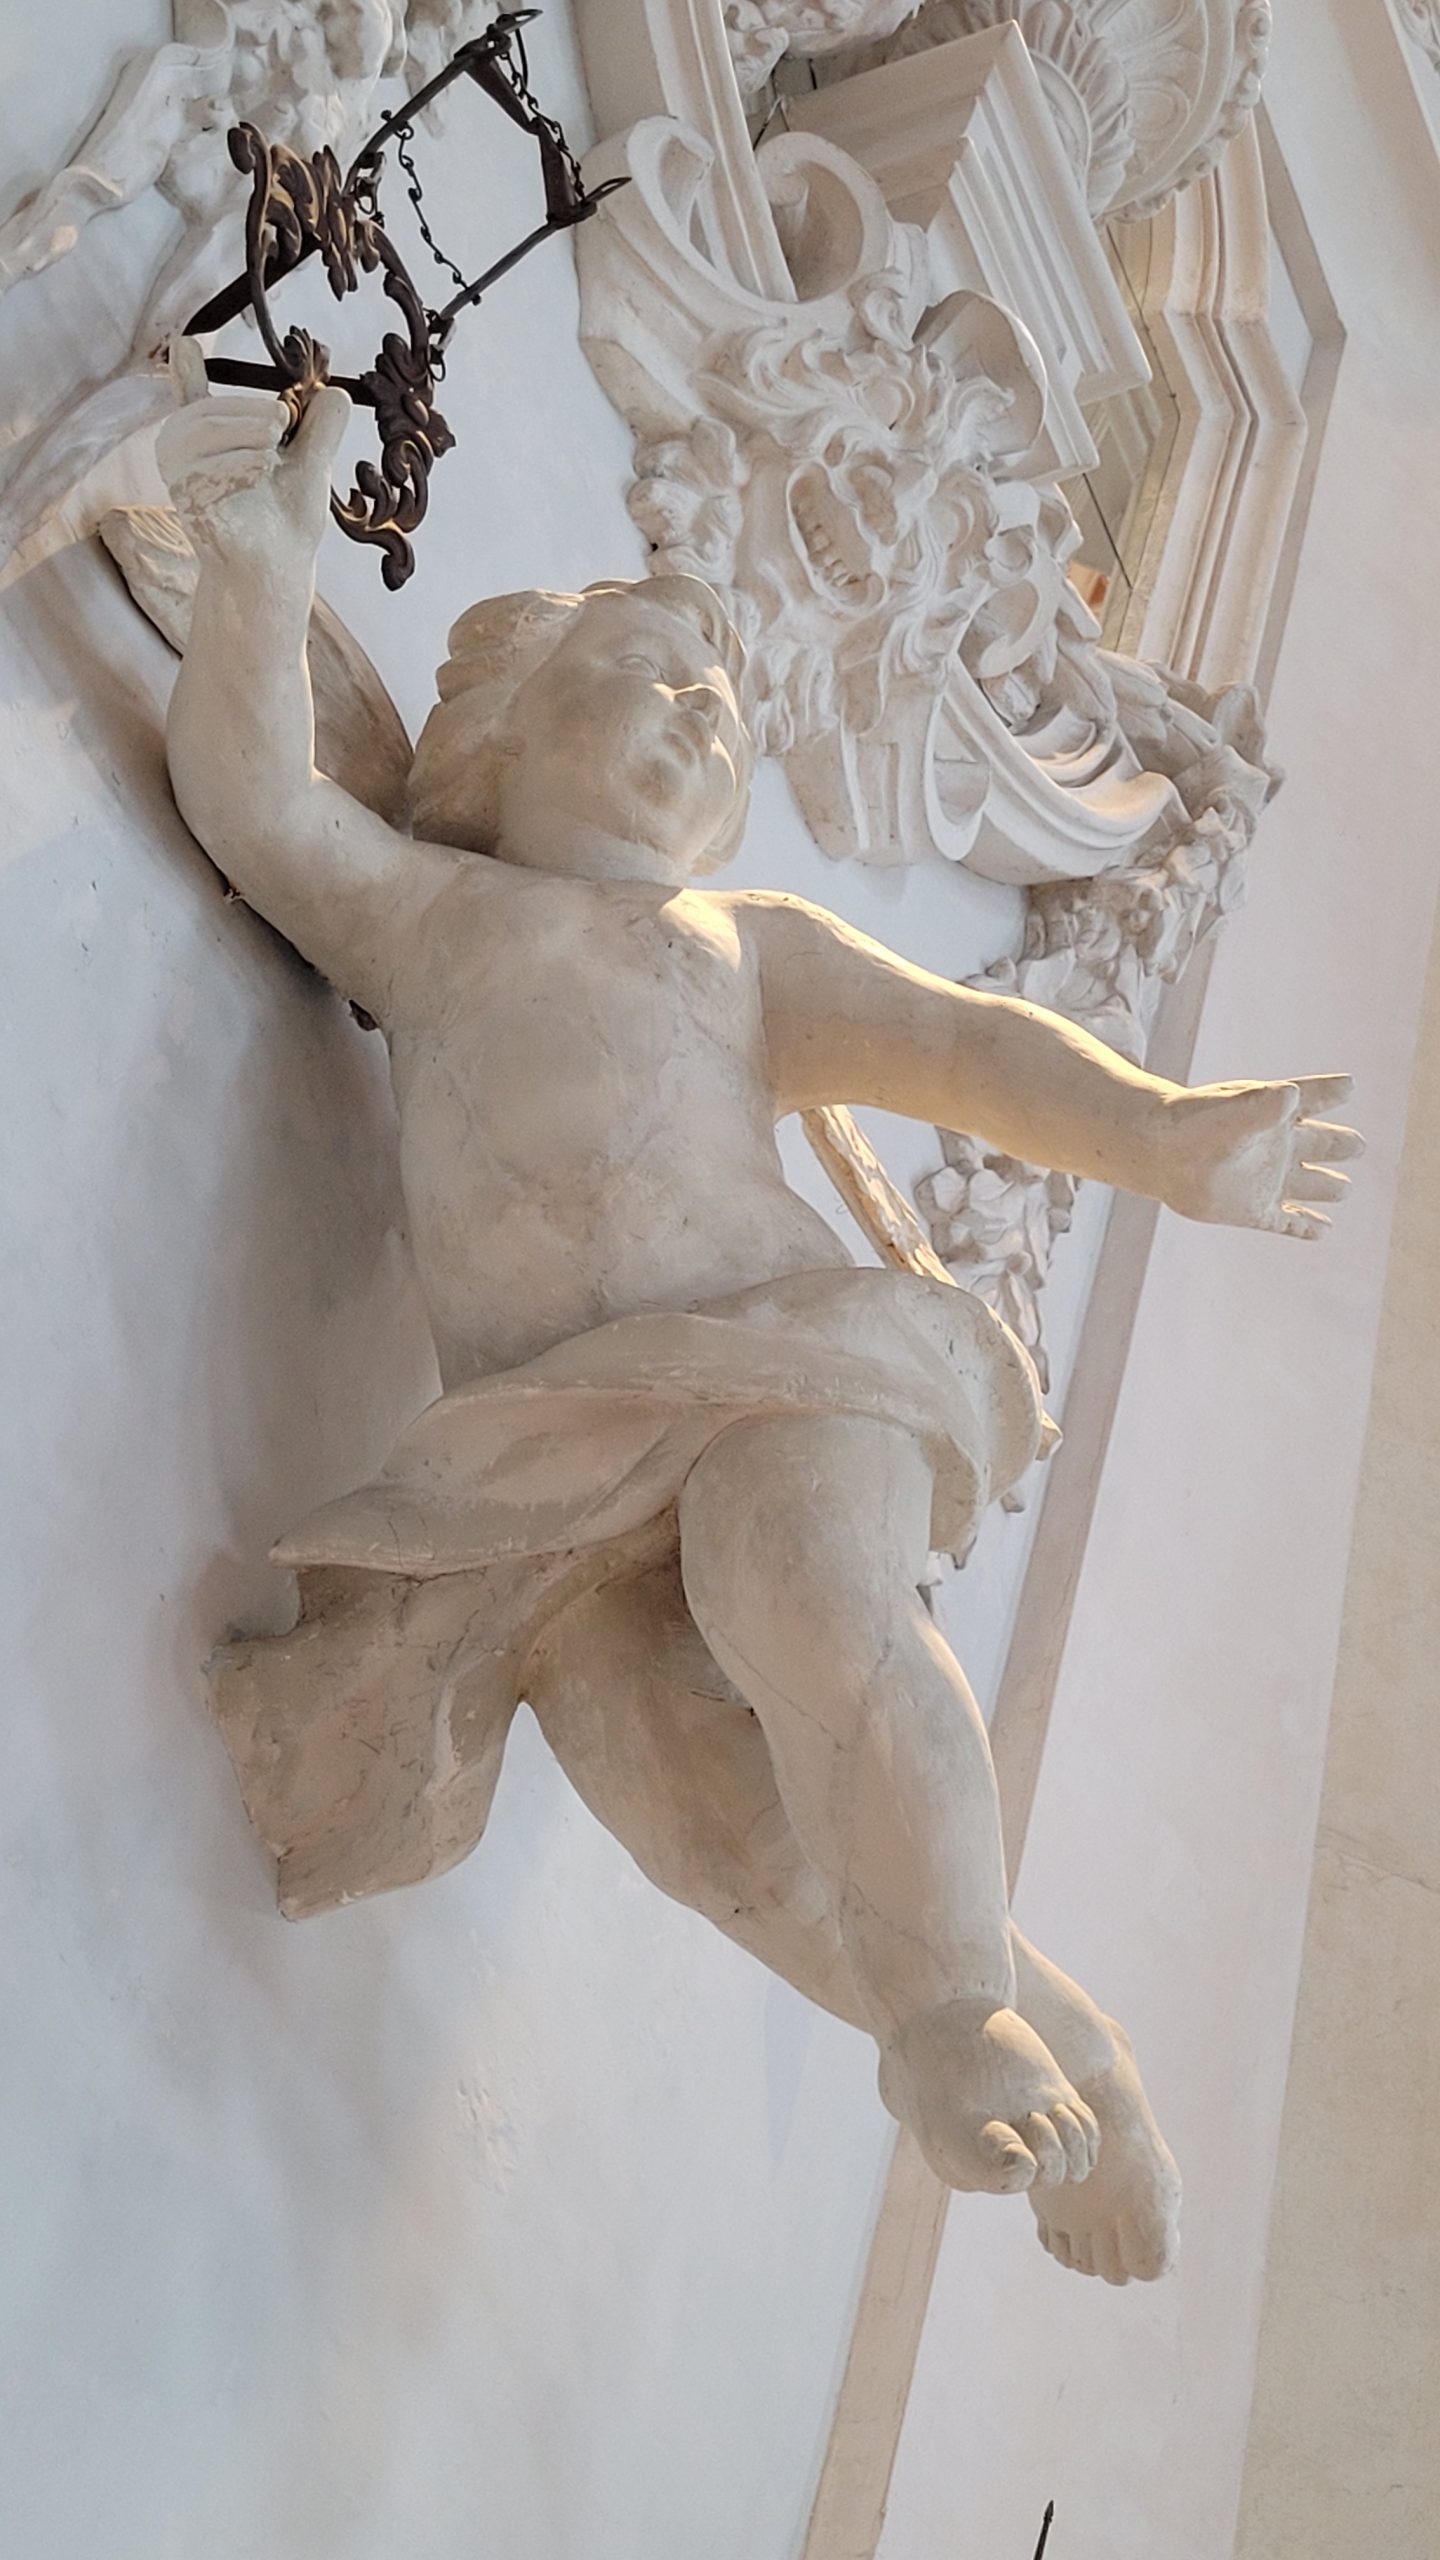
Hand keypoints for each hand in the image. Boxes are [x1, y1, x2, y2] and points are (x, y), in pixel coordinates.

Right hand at [155, 378, 350, 563]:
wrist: (279, 567)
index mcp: (210, 435)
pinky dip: (243, 465)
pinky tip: (256, 475)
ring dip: (252, 439)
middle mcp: (185, 449)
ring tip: (269, 462)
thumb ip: (320, 426)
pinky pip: (211, 462)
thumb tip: (338, 391)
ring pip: (210, 428)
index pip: (193, 394)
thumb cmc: (286, 519)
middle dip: (258, 415)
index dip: (186, 370)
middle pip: (216, 407)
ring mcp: (179, 472)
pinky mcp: (183, 493)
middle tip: (280, 434)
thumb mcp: (310, 463)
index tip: (185, 343)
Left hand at [1158, 1074, 1361, 1237]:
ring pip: (1314, 1186)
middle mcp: (1280, 1146)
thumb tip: (1291, 1094)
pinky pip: (1290, 1222)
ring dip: (1329, 1189)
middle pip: (1325, 1146)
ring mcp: (1271, 1180)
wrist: (1157, 1153)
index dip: (1333, 1092)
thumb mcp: (1231, 1110)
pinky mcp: (1256, 1210)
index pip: (1316, 1098)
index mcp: (1277, 1113)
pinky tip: (1323, 1229)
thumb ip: (1262, 1104)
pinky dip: (1308, 1228)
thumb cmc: (1193, 1124)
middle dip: (1342, 1145)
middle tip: (1355, 1145)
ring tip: (1342, 1188)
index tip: (1348, 1087)